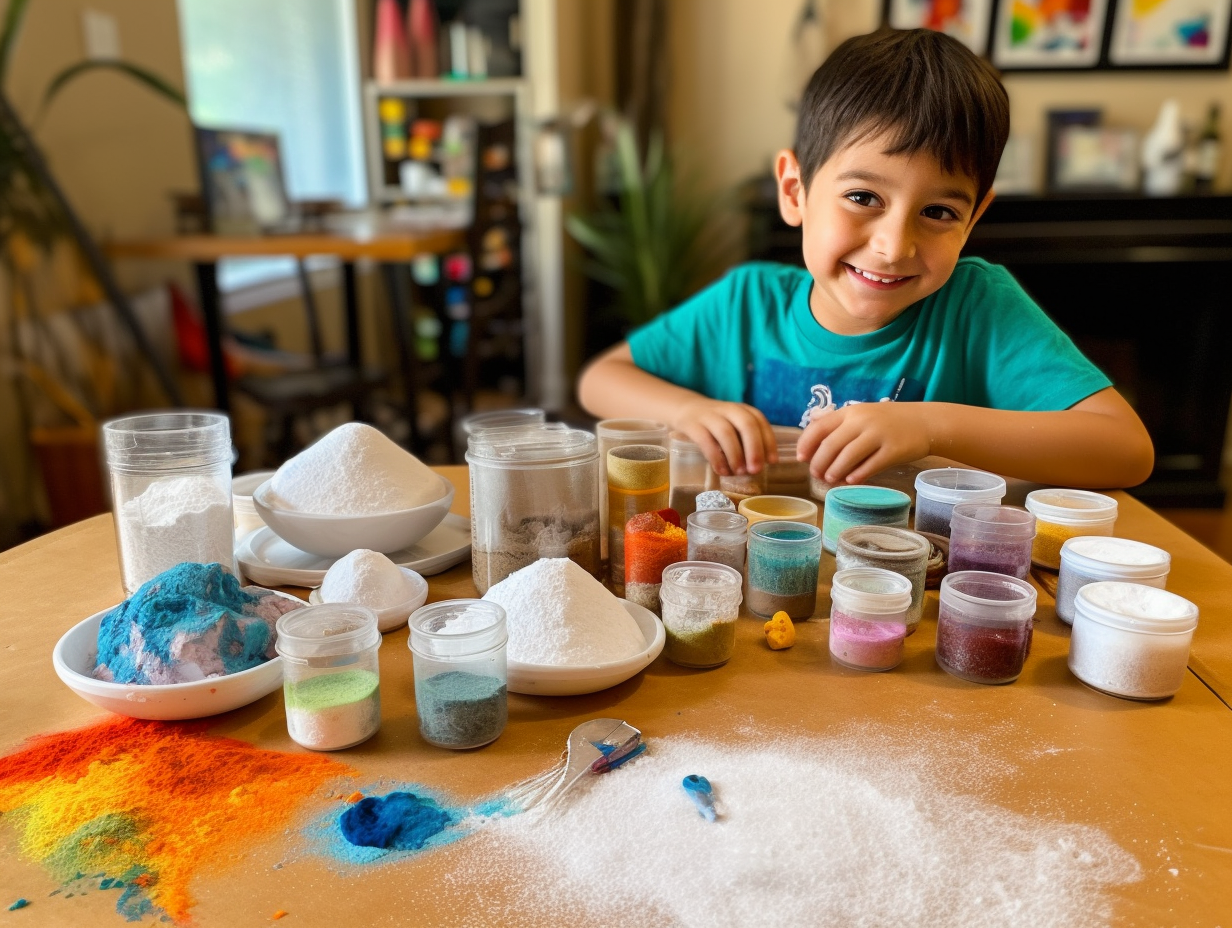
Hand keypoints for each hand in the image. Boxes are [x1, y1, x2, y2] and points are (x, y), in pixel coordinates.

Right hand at [674, 399, 777, 476]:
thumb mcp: (733, 426)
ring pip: (726, 432)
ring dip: (735, 455)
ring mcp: (709, 416)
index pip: (760, 421)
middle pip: (746, 424)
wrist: (684, 409)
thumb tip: (759, 465)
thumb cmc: (715, 424)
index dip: (768, 441)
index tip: (772, 462)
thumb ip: (745, 441)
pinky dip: (715, 457)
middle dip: (754, 448)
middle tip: (756, 470)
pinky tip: (721, 471)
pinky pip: (705, 441)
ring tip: (739, 473)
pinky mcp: (692, 424)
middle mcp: (728, 409)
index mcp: (742, 410)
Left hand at [797, 402, 932, 483]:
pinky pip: (870, 466)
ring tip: (830, 480)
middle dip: (819, 463)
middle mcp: (862, 421)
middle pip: (830, 445)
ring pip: (848, 457)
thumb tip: (811, 439)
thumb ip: (839, 425)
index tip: (801, 458)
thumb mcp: (862, 414)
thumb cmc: (888, 422)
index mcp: (850, 412)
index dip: (806, 444)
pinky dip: (857, 475)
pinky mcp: (894, 450)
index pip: (819, 427)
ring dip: (835, 471)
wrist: (924, 422)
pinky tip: (851, 481)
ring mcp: (879, 435)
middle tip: (816, 475)